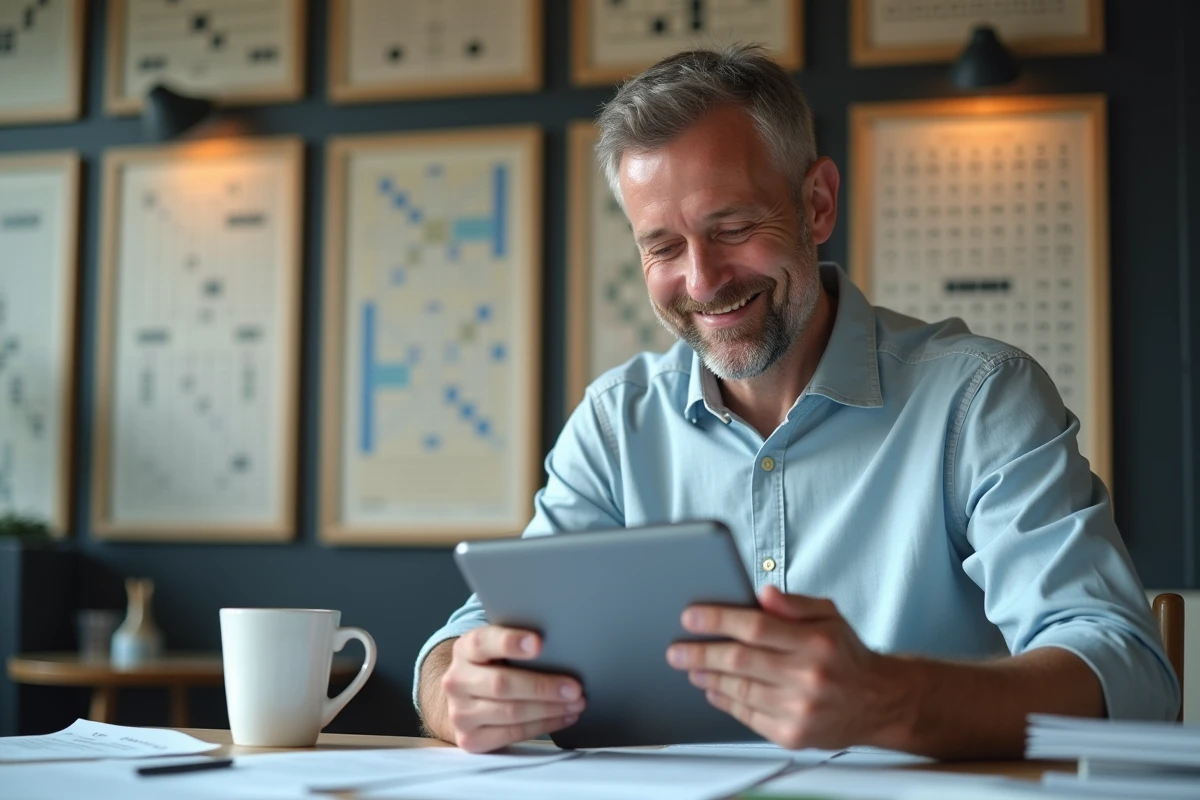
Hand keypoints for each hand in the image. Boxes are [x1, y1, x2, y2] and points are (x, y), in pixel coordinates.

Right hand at [439, 626, 585, 751]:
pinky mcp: (470, 739)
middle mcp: (456, 681)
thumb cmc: (493, 668)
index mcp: (464, 649)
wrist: (465, 699)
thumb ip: (517, 644)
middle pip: (501, 684)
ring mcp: (460, 713)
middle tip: (574, 687)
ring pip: (511, 712)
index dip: (510, 642)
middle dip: (543, 686)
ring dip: (549, 709)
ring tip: (575, 703)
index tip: (538, 643)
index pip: (483, 642)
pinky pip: (512, 734)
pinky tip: (562, 717)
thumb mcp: (496, 649)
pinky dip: (543, 725)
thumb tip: (560, 645)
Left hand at [666, 585, 906, 749]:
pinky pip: (748, 717)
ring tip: (691, 668)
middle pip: (740, 661)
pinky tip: (714, 690)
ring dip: (708, 678)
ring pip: (740, 690)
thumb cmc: (846, 655)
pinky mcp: (793, 735)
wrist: (879, 703)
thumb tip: (762, 592)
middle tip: (676, 649)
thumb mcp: (829, 616)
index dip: (718, 620)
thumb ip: (794, 603)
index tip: (690, 617)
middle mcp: (809, 677)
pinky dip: (725, 702)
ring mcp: (800, 710)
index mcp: (817, 642)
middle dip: (700, 653)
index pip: (756, 627)